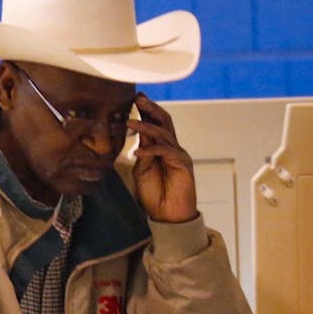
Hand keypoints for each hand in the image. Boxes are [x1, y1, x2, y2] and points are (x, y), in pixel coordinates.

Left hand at [130, 94, 197, 223]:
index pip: (156, 124)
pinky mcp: (183, 165)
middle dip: (151, 109)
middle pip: (164, 122)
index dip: (146, 111)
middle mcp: (173, 148)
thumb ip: (143, 153)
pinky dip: (151, 150)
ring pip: (164, 134)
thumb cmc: (156, 194)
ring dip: (146, 127)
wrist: (169, 215)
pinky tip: (138, 150)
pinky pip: (166, 152)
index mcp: (162, 148)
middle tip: (138, 98)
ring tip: (129, 122)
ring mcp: (179, 155)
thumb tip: (138, 138)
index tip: (134, 99)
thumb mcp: (143, 170)